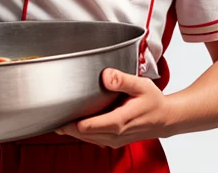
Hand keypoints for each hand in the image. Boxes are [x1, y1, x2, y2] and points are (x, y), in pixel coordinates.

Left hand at [55, 68, 173, 147]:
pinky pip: (91, 138)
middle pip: (81, 134)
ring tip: (60, 114)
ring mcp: (113, 140)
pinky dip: (81, 131)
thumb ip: (122, 80)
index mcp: (119, 121)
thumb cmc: (153, 102)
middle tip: (52, 111)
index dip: (69, 122)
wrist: (166, 119)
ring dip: (72, 129)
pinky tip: (75, 120)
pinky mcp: (112, 141)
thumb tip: (106, 75)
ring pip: (85, 138)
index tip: (57, 111)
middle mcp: (115, 135)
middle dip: (66, 125)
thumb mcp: (141, 85)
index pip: (87, 127)